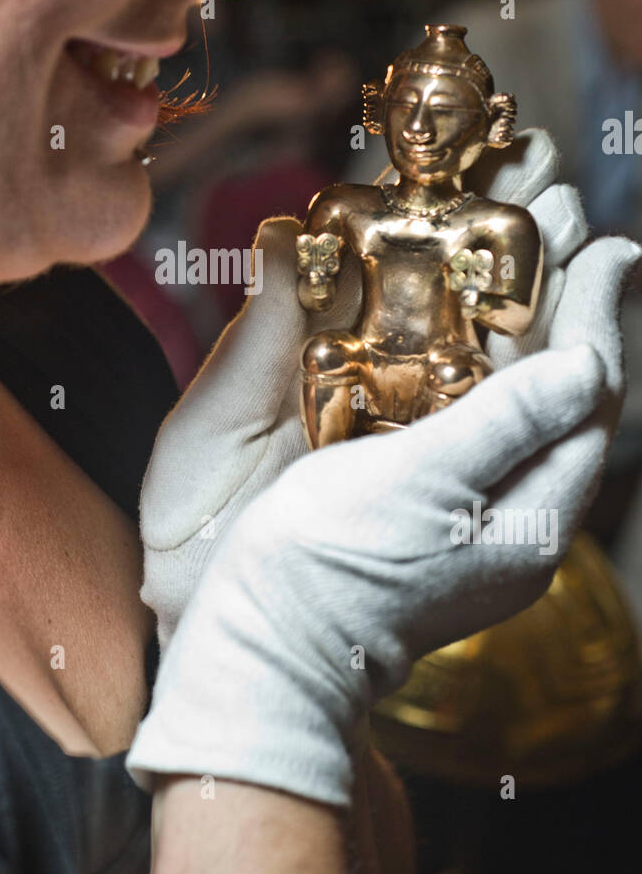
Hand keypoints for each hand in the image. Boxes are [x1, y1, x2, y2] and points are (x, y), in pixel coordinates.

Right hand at [128, 229, 638, 808]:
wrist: (266, 645)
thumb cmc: (331, 569)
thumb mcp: (427, 486)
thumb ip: (509, 421)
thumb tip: (589, 362)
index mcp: (531, 513)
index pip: (588, 395)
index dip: (597, 312)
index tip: (610, 243)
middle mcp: (516, 515)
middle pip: (558, 391)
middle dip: (564, 306)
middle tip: (570, 228)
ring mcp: (475, 518)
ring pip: (515, 402)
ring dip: (520, 327)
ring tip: (520, 259)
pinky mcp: (429, 513)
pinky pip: (470, 421)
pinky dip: (472, 365)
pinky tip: (454, 327)